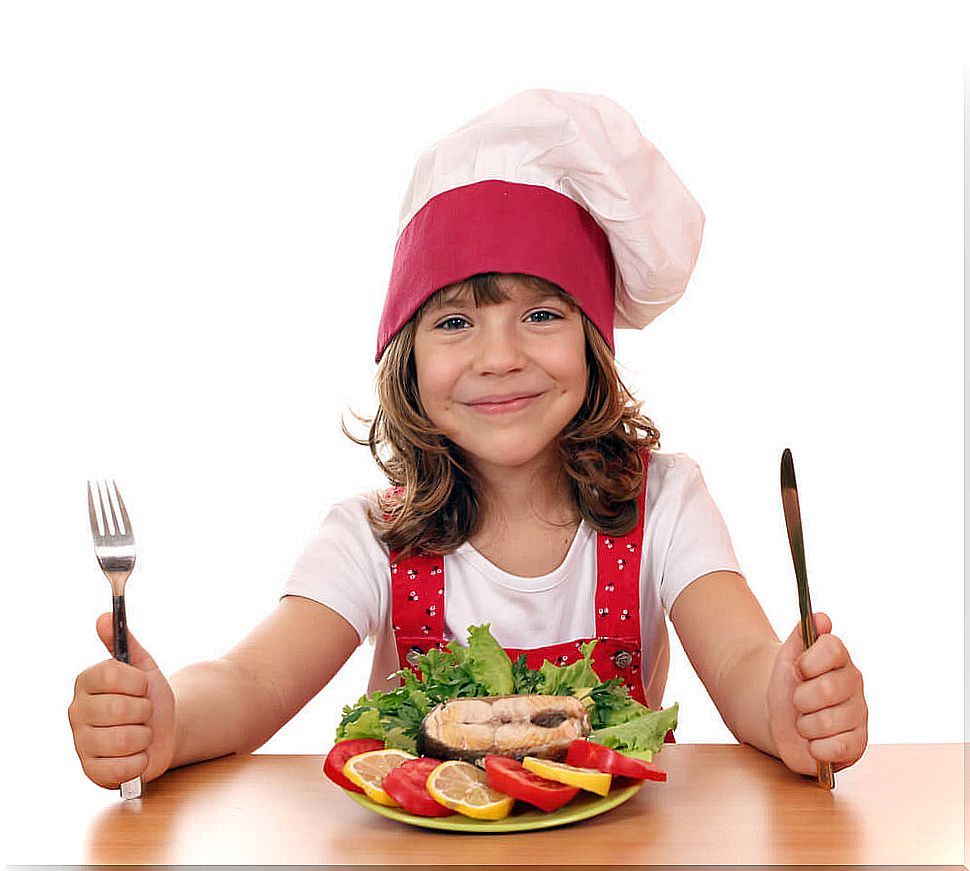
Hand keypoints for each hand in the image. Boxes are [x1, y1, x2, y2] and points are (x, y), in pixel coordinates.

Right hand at [68, 613, 176, 788]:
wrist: (164, 731)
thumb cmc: (149, 697)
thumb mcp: (143, 667)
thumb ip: (124, 642)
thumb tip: (104, 616)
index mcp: (86, 683)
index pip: (111, 673)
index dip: (137, 681)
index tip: (142, 686)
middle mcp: (77, 712)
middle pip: (120, 708)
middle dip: (144, 710)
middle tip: (143, 713)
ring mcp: (82, 743)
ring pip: (125, 738)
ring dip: (145, 735)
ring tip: (140, 733)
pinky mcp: (93, 772)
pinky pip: (125, 767)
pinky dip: (141, 760)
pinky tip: (137, 755)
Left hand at [766, 612, 867, 775]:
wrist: (781, 721)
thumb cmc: (788, 686)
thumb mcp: (787, 658)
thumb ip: (802, 635)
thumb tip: (821, 617)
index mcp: (839, 658)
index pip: (832, 648)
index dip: (809, 662)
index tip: (799, 670)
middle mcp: (854, 684)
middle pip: (826, 689)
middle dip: (800, 699)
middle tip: (798, 701)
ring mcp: (859, 714)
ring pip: (827, 721)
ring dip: (804, 725)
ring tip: (805, 722)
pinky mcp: (858, 744)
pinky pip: (836, 747)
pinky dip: (815, 747)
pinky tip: (814, 741)